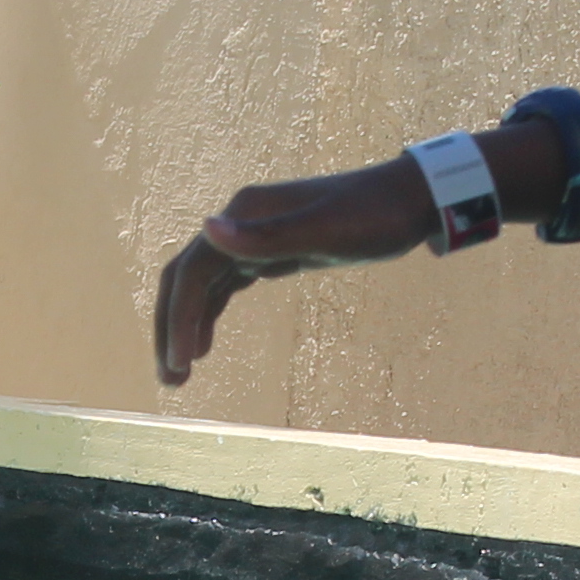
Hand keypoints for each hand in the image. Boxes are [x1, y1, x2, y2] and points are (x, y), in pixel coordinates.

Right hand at [154, 159, 435, 386]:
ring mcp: (254, 234)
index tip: (179, 364)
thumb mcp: (325, 232)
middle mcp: (240, 221)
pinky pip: (226, 284)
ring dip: (185, 325)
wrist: (409, 200)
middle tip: (170, 379)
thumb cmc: (374, 217)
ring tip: (180, 373)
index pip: (194, 271)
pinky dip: (209, 313)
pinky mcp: (272, 249)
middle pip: (186, 277)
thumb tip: (206, 228)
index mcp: (244, 214)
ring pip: (202, 284)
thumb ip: (267, 236)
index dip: (179, 318)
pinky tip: (205, 343)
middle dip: (171, 327)